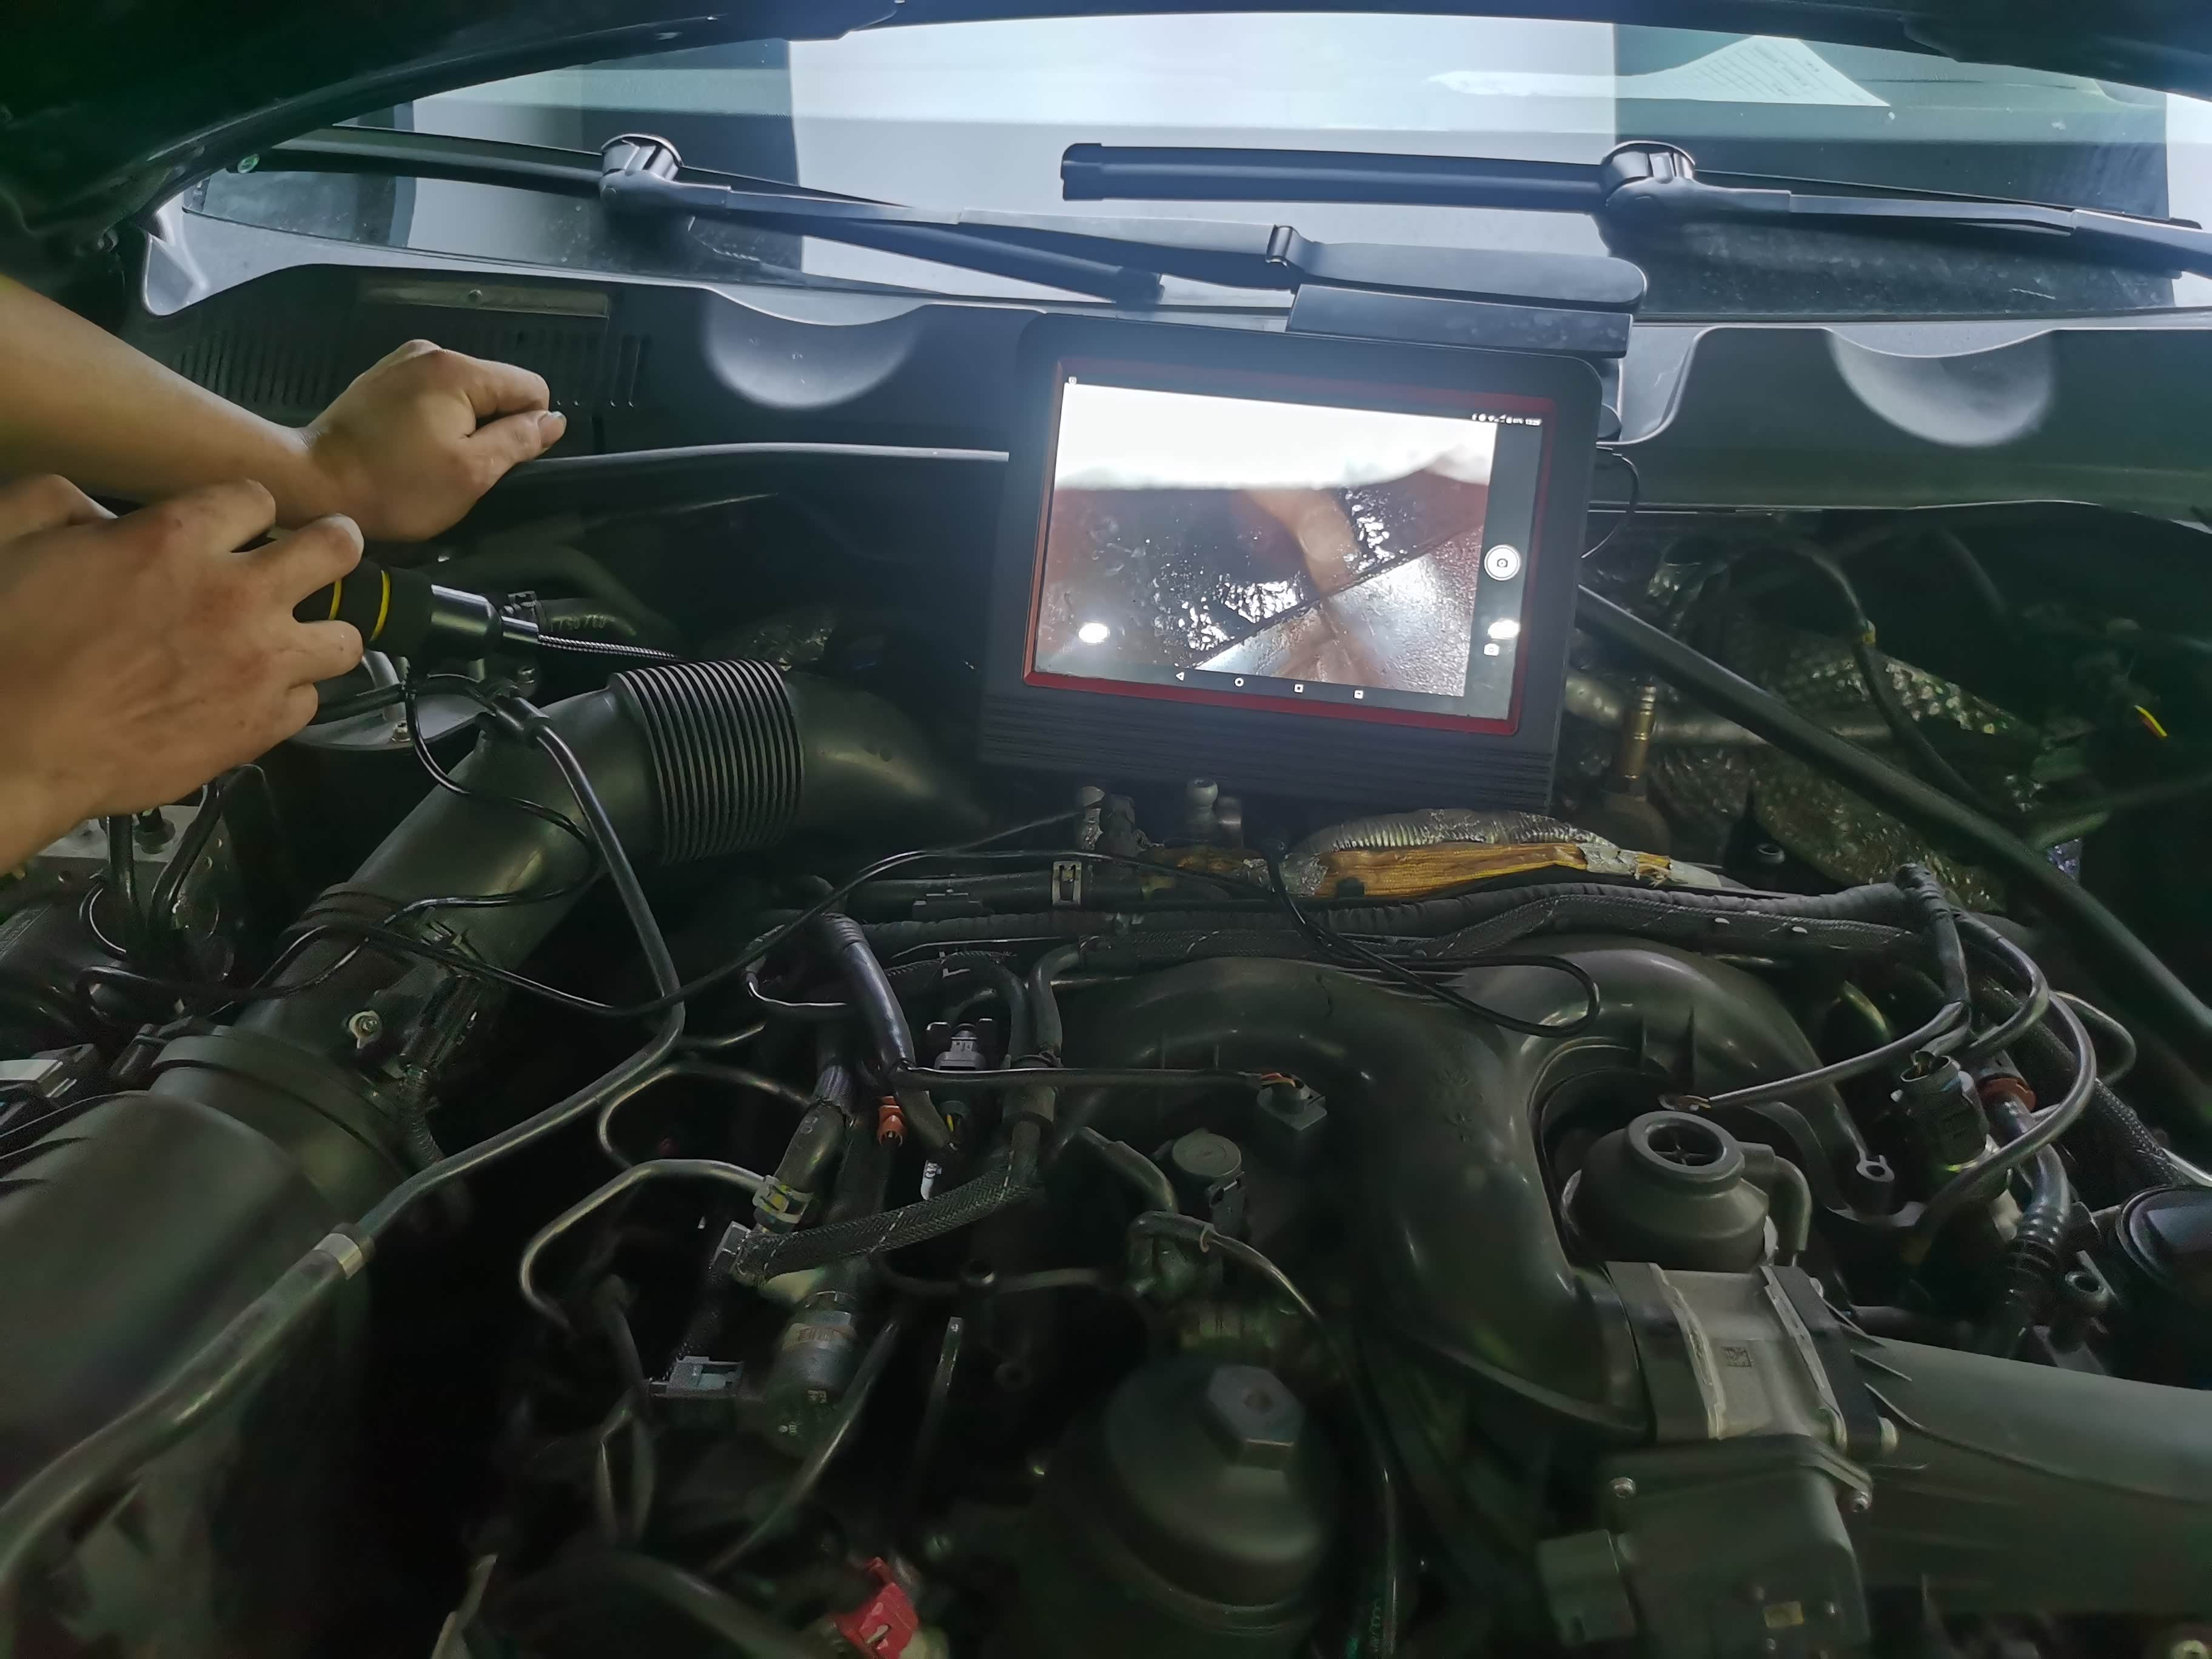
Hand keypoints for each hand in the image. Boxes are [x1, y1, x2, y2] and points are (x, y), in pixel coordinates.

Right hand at [0, 476, 363, 868]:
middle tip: (327, 553)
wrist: (13, 743)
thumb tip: (105, 512)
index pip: (257, 498)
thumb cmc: (5, 643)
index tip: (241, 527)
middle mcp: (236, 595)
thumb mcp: (14, 536)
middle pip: (336, 550)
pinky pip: (310, 702)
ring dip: (322, 635)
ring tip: (294, 640)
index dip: (247, 512)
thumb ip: (67, 502)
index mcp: (177, 538)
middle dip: (335, 546)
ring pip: (345, 639)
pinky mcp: (261, 726)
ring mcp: (258, 664)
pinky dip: (288, 698)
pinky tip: (255, 696)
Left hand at [292, 339, 566, 540]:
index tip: (496, 462)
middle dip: (490, 429)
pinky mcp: (381, 379)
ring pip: (465, 395)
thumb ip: (519, 441)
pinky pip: (432, 396)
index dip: (527, 430)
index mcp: (460, 370)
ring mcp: (402, 362)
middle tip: (456, 468)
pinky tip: (408, 448)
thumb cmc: (396, 485)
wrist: (312, 482)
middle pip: (496, 389)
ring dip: (460, 428)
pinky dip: (432, 422)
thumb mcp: (472, 473)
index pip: (532, 389)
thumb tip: (553, 420)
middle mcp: (433, 352)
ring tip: (428, 461)